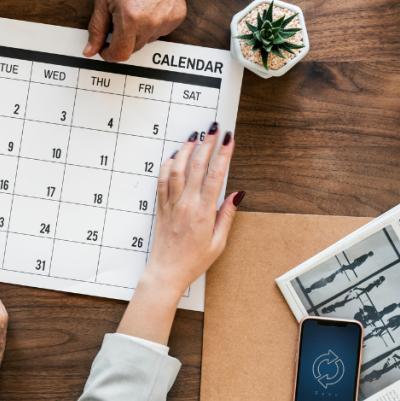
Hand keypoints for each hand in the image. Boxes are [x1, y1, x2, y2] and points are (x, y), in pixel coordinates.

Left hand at [84, 0, 192, 61]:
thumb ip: (96, 27)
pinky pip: (161, 31)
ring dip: (138, 32)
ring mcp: (167, 20)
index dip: (109, 54)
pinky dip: (152, 24)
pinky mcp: (177, 17)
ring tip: (134, 9)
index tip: (105, 48)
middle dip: (122, 39)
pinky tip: (147, 8)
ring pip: (147, 40)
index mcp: (130, 19)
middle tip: (118, 19)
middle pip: (133, 48)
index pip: (120, 54)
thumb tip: (90, 49)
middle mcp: (151, 22)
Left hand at [117, 125, 243, 344]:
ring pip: (176, 169)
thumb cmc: (193, 261)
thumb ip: (227, 215)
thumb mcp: (218, 242)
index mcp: (203, 213)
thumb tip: (238, 194)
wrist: (166, 272)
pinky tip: (173, 156)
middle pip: (196, 166)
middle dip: (207, 144)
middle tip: (214, 129)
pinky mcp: (161, 206)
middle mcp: (185, 204)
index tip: (229, 140)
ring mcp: (171, 204)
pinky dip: (167, 165)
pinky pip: (162, 180)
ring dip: (186, 150)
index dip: (223, 155)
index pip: (215, 176)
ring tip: (195, 136)